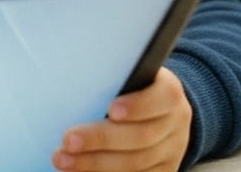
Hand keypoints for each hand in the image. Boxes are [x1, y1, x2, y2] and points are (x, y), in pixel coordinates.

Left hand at [52, 67, 191, 171]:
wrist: (159, 114)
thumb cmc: (132, 90)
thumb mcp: (129, 78)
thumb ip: (112, 81)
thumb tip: (74, 87)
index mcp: (169, 92)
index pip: (163, 97)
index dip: (138, 105)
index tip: (112, 109)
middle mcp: (176, 124)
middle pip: (142, 136)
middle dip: (102, 139)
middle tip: (69, 140)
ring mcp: (171, 152)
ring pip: (136, 163)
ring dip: (95, 163)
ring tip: (65, 159)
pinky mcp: (163, 171)